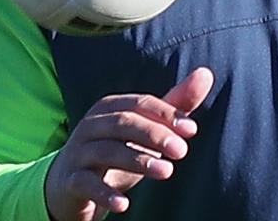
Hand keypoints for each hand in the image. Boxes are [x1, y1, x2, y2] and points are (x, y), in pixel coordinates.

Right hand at [44, 66, 212, 220]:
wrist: (71, 187)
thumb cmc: (115, 153)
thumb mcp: (145, 132)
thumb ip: (174, 107)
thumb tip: (206, 73)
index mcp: (109, 108)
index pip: (139, 104)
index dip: (165, 114)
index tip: (191, 130)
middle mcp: (91, 124)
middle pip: (123, 123)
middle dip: (154, 135)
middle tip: (182, 152)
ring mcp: (78, 152)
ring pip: (106, 150)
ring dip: (138, 160)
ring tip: (166, 172)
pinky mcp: (70, 180)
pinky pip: (86, 183)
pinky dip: (104, 193)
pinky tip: (124, 204)